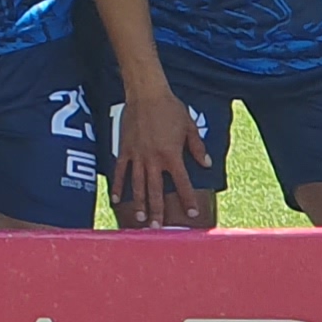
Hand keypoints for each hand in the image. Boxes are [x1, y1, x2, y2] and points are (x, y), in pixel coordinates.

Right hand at [112, 84, 207, 226]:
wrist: (146, 93)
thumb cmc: (170, 108)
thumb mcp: (189, 126)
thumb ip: (197, 147)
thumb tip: (206, 164)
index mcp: (172, 155)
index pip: (182, 183)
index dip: (188, 199)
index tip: (192, 214)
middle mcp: (154, 159)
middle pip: (156, 190)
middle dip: (157, 210)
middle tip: (158, 227)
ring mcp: (137, 155)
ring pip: (137, 185)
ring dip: (138, 203)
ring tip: (139, 220)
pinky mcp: (125, 149)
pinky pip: (120, 171)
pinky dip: (117, 185)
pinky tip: (116, 199)